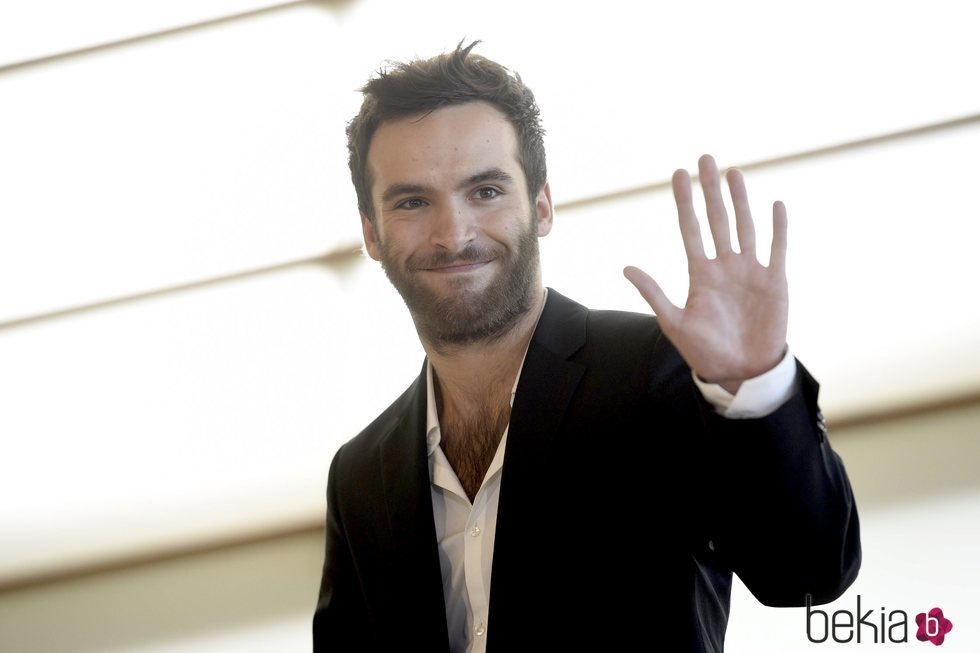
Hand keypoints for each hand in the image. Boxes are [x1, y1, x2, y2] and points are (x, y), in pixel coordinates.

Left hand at [623, 154, 787, 392]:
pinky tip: (775, 205)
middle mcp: (725, 266)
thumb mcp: (674, 322)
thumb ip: (653, 293)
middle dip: (711, 189)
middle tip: (705, 158)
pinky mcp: (774, 282)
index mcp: (700, 273)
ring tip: (734, 172)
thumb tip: (626, 268)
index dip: (684, 202)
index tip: (678, 174)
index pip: (690, 229)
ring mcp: (750, 271)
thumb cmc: (705, 350)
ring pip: (744, 227)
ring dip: (741, 200)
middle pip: (717, 219)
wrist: (740, 371)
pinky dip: (778, 228)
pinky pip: (777, 249)